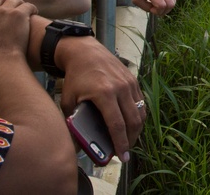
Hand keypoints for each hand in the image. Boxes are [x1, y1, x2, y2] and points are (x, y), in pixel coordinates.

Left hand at [56, 37, 144, 162]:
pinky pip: (141, 102)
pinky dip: (139, 116)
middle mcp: (120, 88)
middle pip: (133, 121)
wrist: (84, 52)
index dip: (120, 143)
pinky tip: (132, 124)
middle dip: (131, 140)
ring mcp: (129, 83)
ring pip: (140, 112)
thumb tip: (77, 145)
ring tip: (129, 140)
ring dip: (137, 129)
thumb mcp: (68, 101)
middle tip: (126, 153)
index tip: (122, 156)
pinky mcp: (133, 80)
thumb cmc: (74, 78)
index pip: (117, 124)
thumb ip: (72, 123)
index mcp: (104, 93)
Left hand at [130, 0, 177, 15]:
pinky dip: (171, 1)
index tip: (152, 10)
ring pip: (174, 0)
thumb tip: (155, 10)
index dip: (158, 12)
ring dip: (168, 6)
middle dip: (165, 11)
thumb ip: (144, 7)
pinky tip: (164, 0)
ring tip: (161, 6)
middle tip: (159, 11)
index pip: (161, 5)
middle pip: (170, 4)